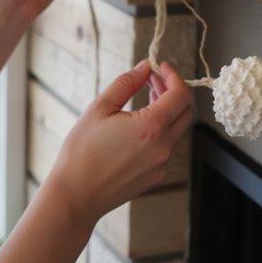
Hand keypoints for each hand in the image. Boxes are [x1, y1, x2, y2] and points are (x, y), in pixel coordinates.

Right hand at [50, 60, 191, 229]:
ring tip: (147, 98)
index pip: (181, 95)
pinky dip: (161, 130)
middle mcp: (163, 147)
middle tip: (152, 80)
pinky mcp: (156, 176)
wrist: (75, 196)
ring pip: (177, 130)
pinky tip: (140, 126)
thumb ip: (127, 82)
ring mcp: (162, 164)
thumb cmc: (82, 152)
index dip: (173, 76)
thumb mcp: (100, 108)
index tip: (160, 67)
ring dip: (168, 110)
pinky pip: (167, 147)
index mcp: (152, 127)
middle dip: (173, 91)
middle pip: (185, 111)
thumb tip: (145, 67)